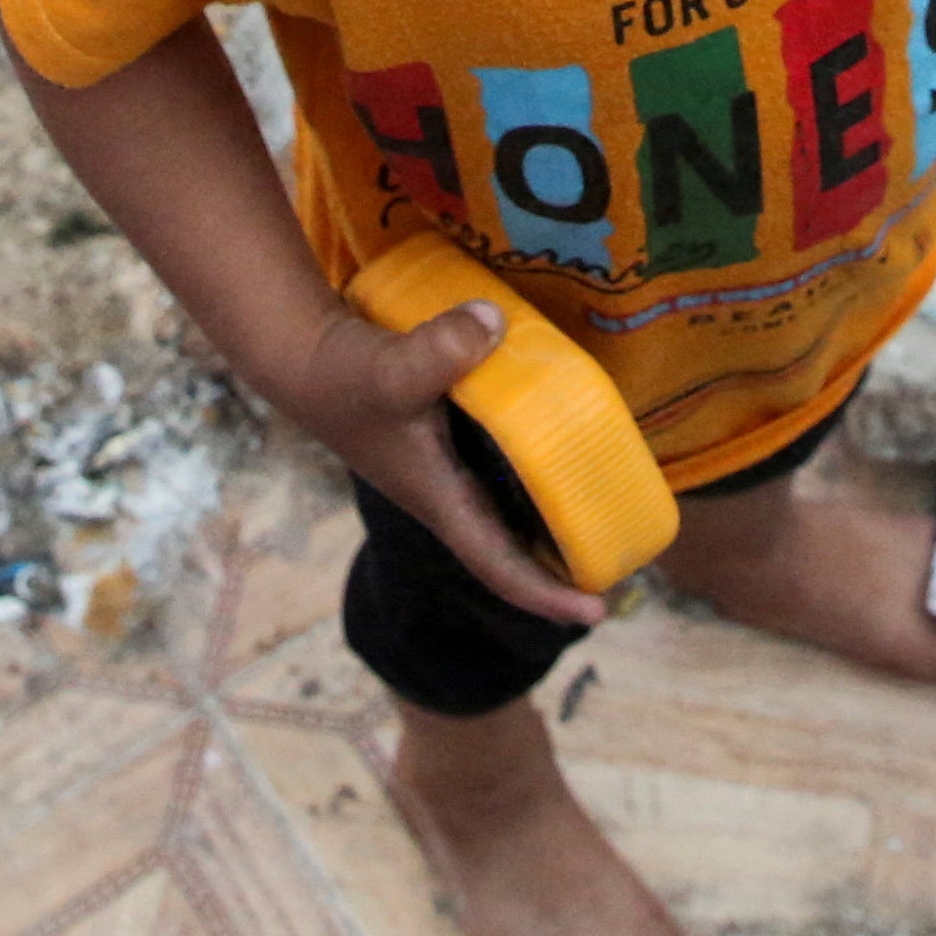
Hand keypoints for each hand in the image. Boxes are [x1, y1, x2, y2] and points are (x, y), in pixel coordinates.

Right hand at [276, 299, 606, 628]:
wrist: (306, 356)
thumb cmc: (344, 377)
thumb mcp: (391, 368)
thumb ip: (439, 351)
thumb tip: (495, 325)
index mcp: (441, 500)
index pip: (499, 564)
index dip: (547, 593)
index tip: (598, 611)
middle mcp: (449, 494)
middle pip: (516, 547)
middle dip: (566, 563)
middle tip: (629, 561)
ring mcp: (448, 469)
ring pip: (514, 508)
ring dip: (556, 517)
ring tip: (616, 507)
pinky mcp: (449, 438)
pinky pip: (506, 466)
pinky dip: (539, 467)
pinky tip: (569, 440)